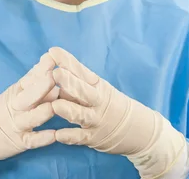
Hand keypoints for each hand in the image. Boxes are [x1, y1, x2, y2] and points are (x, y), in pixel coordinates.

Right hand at [0, 53, 58, 178]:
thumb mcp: (14, 92)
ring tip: (53, 107)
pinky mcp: (20, 142)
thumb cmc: (1, 111)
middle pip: (28, 96)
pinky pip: (31, 141)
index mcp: (16, 92)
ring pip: (30, 118)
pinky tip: (54, 135)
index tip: (52, 58)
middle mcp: (16, 107)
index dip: (41, 69)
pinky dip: (42, 138)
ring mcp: (17, 125)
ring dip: (42, 112)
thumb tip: (50, 61)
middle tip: (52, 77)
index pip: (29, 78)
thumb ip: (32, 79)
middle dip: (40, 87)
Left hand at [48, 47, 186, 178]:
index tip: (53, 51)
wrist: (138, 130)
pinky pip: (80, 137)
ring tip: (55, 105)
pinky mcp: (93, 138)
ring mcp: (96, 120)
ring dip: (68, 109)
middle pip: (83, 90)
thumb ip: (77, 83)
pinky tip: (58, 135)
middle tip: (55, 73)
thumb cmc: (110, 104)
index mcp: (98, 85)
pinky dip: (69, 136)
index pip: (82, 71)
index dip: (68, 61)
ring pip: (80, 114)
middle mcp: (98, 101)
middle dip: (70, 82)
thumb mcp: (99, 89)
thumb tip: (50, 70)